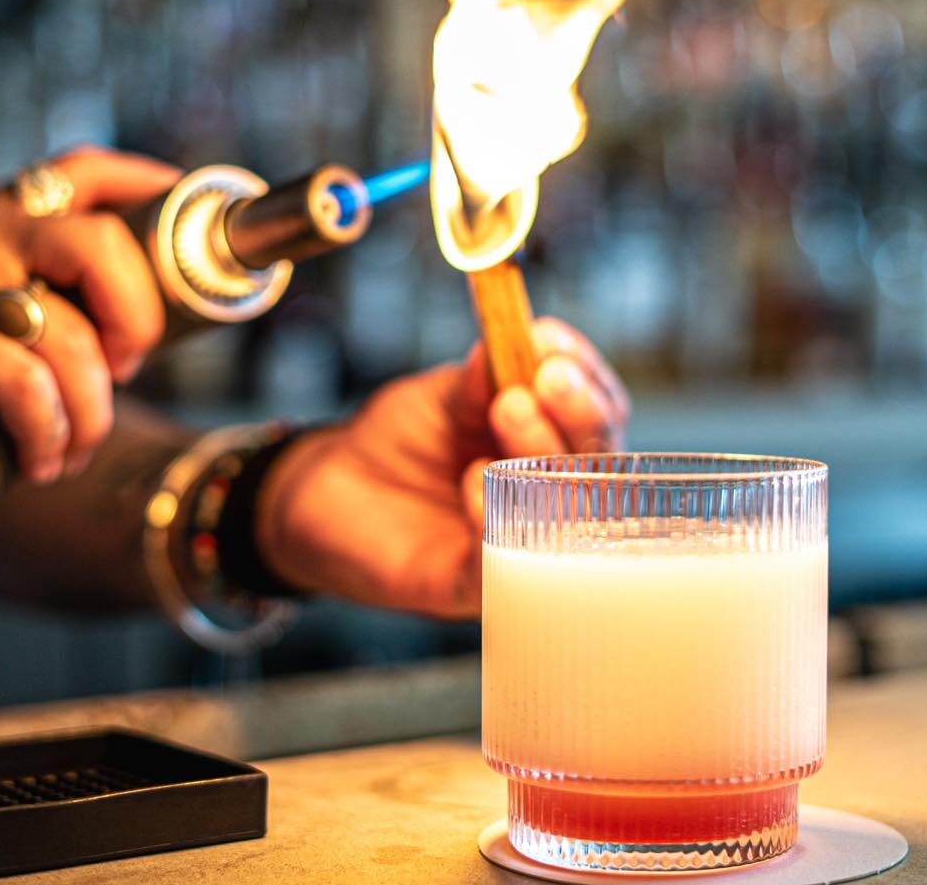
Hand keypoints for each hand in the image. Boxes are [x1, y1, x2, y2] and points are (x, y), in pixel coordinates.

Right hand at [0, 146, 180, 481]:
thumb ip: (36, 310)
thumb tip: (136, 344)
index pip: (86, 171)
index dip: (157, 189)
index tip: (205, 224)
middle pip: (101, 242)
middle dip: (142, 317)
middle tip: (128, 370)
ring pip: (68, 331)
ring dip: (92, 410)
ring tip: (67, 449)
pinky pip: (22, 384)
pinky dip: (46, 433)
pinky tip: (34, 461)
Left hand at [256, 318, 629, 618]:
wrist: (325, 488)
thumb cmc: (399, 441)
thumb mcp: (444, 396)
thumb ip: (483, 381)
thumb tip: (519, 341)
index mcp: (557, 446)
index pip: (601, 416)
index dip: (586, 377)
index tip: (551, 340)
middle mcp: (552, 501)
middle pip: (600, 468)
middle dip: (579, 416)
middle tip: (546, 378)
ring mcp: (517, 547)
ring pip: (563, 518)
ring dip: (541, 456)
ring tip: (506, 408)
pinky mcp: (468, 587)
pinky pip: (500, 565)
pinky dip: (494, 518)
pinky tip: (476, 479)